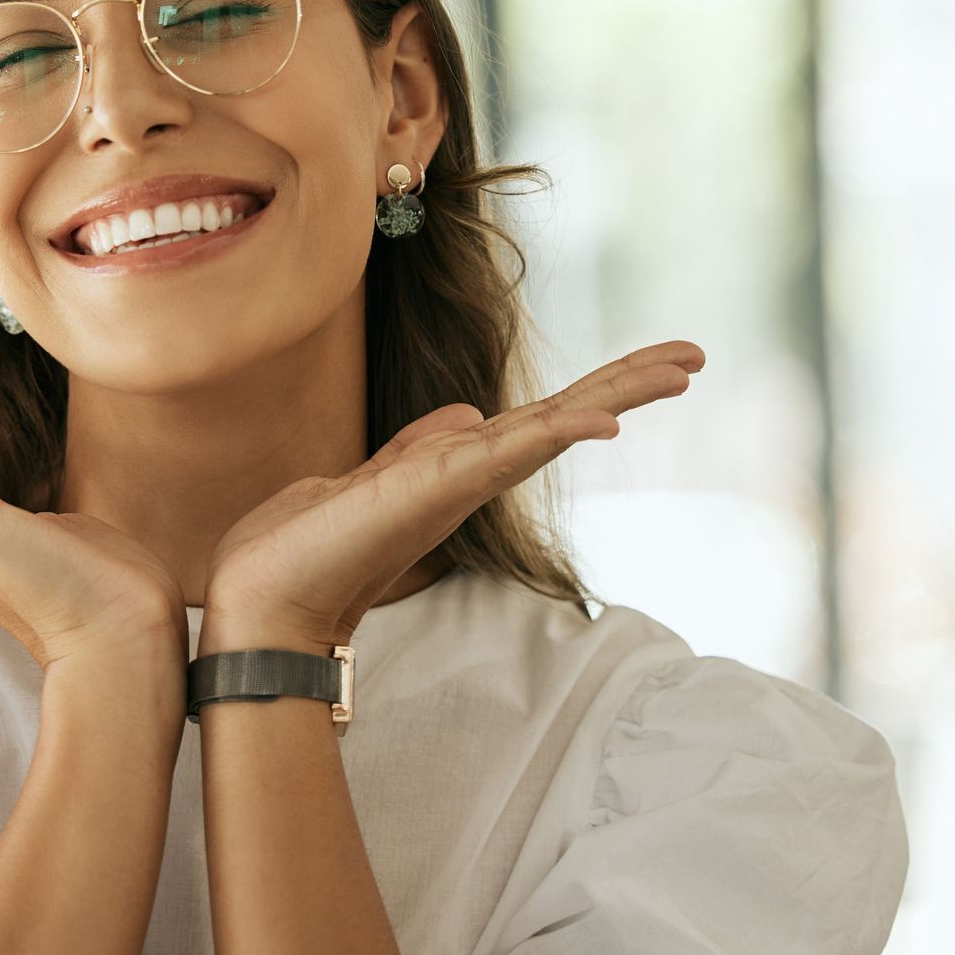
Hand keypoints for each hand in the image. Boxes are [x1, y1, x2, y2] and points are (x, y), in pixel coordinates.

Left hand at [201, 340, 706, 650]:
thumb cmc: (304, 547)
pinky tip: (603, 420)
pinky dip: (556, 434)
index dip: (595, 392)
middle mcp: (469, 478)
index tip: (652, 365)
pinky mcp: (434, 490)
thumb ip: (419, 447)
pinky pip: (507, 453)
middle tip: (695, 356)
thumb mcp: (369, 478)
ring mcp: (457, 485)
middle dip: (627, 385)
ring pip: (552, 429)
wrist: (260, 599)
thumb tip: (465, 413)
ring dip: (616, 395)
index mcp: (455, 469)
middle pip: (564, 420)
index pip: (540, 419)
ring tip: (680, 367)